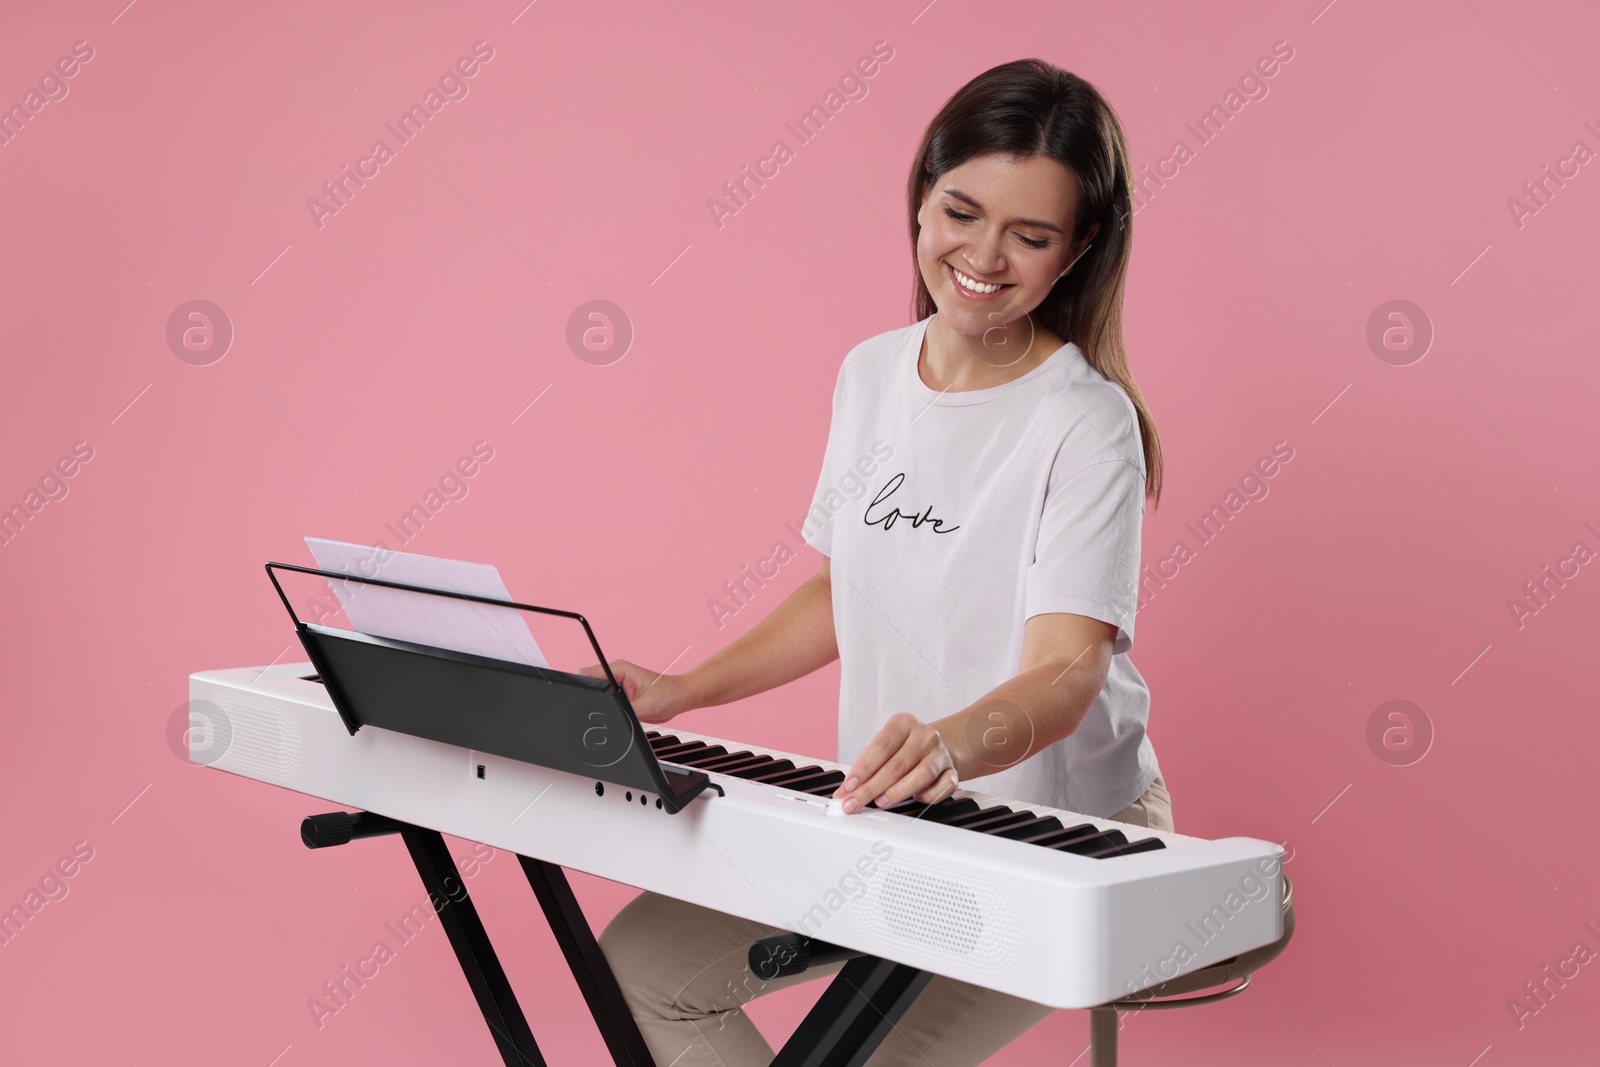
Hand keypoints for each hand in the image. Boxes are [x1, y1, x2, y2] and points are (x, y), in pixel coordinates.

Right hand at [577, 660, 691, 724]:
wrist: (680, 698)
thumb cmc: (669, 695)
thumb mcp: (645, 707)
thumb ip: (624, 712)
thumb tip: (609, 718)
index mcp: (619, 670)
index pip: (589, 673)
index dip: (581, 685)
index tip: (579, 698)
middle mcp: (616, 675)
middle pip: (590, 684)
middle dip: (589, 697)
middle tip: (596, 711)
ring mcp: (618, 685)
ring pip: (597, 694)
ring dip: (599, 704)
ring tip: (610, 713)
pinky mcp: (621, 695)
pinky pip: (606, 701)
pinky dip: (606, 709)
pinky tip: (614, 715)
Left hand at [832, 712, 958, 813]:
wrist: (939, 746)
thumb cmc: (904, 748)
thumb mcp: (883, 747)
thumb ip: (864, 766)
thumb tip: (845, 790)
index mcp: (904, 723)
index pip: (881, 747)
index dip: (863, 769)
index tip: (849, 786)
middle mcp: (925, 735)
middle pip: (897, 764)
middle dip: (872, 787)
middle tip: (855, 801)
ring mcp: (941, 753)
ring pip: (921, 775)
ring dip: (897, 792)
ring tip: (880, 801)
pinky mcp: (953, 771)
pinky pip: (941, 787)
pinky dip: (927, 797)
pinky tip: (914, 799)